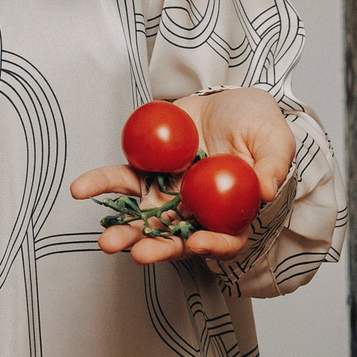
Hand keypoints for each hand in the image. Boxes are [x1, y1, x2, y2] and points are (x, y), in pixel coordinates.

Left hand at [67, 86, 295, 264]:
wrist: (229, 101)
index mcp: (232, 213)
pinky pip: (121, 180)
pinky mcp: (148, 171)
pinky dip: (100, 185)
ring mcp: (170, 193)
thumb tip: (266, 190)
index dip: (214, 246)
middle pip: (177, 238)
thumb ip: (273, 166)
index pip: (226, 240)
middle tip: (138, 255)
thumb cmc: (259, 125)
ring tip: (105, 240)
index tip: (198, 244)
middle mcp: (198, 211)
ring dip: (124, 229)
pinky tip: (81, 190)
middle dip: (156, 248)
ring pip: (144, 218)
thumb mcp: (275, 140)